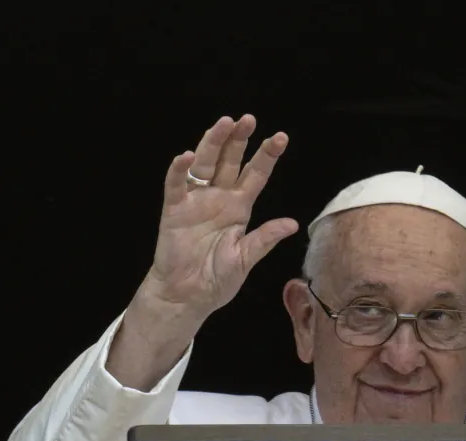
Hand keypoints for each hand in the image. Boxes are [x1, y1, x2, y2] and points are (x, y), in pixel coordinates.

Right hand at [143, 114, 298, 318]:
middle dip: (239, 140)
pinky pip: (176, 185)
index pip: (255, 175)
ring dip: (213, 143)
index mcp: (239, 207)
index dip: (266, 156)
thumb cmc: (217, 279)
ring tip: (224, 124)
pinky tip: (187, 156)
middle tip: (249, 120)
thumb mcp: (245, 259)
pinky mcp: (174, 210)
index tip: (280, 137)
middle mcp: (219, 198)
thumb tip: (292, 223)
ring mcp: (196, 201)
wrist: (188, 296)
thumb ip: (264, 239)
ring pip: (205, 165)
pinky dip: (180, 170)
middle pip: (230, 161)